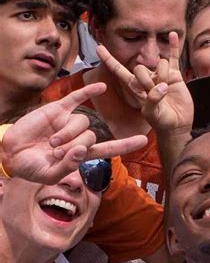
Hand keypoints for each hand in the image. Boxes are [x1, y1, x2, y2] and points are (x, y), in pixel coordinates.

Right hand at [1, 83, 146, 183]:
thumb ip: (67, 166)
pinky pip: (77, 98)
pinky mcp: (57, 110)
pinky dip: (89, 91)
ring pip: (83, 121)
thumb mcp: (50, 175)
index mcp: (81, 154)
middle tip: (56, 152)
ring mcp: (69, 122)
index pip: (109, 148)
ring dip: (68, 133)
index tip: (143, 139)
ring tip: (51, 142)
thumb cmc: (32, 167)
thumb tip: (81, 151)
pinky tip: (102, 87)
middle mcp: (79, 136)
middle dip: (75, 144)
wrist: (11, 153)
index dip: (125, 144)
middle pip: (92, 135)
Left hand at [97, 32, 193, 134]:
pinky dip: (173, 46)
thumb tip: (162, 85)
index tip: (99, 48)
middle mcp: (146, 79)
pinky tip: (172, 35)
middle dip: (147, 79)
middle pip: (141, 67)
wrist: (178, 125)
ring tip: (168, 88)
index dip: (109, 60)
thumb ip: (153, 100)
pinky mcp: (175, 75)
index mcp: (135, 88)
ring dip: (163, 74)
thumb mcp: (152, 114)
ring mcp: (160, 75)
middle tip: (154, 91)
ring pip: (159, 63)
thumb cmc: (162, 122)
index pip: (119, 70)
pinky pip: (173, 57)